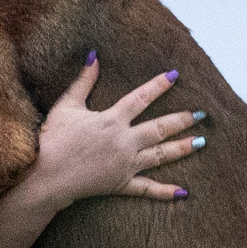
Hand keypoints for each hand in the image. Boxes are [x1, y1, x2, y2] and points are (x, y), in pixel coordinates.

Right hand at [0, 56, 205, 247]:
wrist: (45, 176)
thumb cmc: (53, 140)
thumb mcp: (67, 106)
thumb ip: (83, 81)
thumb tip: (94, 56)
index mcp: (112, 120)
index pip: (141, 98)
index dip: (159, 85)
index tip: (176, 75)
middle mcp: (124, 142)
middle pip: (160, 128)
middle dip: (182, 120)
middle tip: (201, 114)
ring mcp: (125, 165)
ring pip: (160, 155)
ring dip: (182, 148)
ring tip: (201, 142)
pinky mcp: (121, 184)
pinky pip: (147, 189)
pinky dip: (166, 191)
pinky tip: (184, 192)